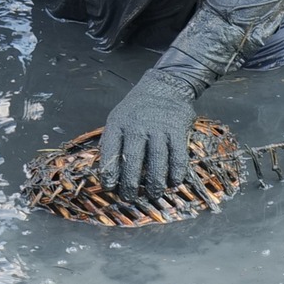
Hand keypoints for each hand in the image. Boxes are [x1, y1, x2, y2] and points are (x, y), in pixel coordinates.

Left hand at [99, 68, 196, 195]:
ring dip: (155, 183)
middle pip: (133, 160)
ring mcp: (158, 128)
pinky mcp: (177, 130)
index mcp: (118, 124)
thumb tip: (105, 171)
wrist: (165, 86)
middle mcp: (137, 126)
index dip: (109, 173)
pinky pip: (177, 157)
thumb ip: (112, 140)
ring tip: (153, 194)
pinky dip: (176, 173)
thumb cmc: (137, 109)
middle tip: (130, 197)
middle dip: (130, 184)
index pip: (110, 152)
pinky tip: (173, 182)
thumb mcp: (118, 117)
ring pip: (157, 162)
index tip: (109, 187)